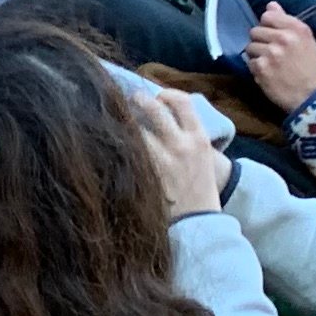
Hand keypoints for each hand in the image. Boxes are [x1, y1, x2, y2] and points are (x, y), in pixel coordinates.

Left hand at [122, 82, 226, 219]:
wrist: (199, 220)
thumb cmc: (200, 188)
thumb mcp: (203, 156)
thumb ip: (187, 135)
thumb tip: (165, 114)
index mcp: (199, 138)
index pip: (182, 102)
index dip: (167, 94)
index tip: (158, 96)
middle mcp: (181, 144)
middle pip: (154, 109)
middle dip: (139, 99)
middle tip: (129, 99)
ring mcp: (162, 159)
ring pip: (136, 128)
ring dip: (125, 121)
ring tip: (117, 120)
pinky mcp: (146, 174)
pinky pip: (129, 151)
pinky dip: (120, 144)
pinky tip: (112, 143)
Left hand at [245, 7, 315, 110]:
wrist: (312, 96)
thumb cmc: (309, 68)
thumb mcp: (305, 41)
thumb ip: (286, 21)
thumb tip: (270, 5)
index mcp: (297, 29)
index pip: (268, 16)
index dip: (267, 26)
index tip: (272, 35)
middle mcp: (284, 38)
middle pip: (255, 31)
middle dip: (260, 41)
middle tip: (271, 53)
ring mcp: (271, 53)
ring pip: (250, 47)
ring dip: (257, 56)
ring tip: (270, 64)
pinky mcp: (261, 68)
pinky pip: (249, 62)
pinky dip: (256, 69)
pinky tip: (268, 74)